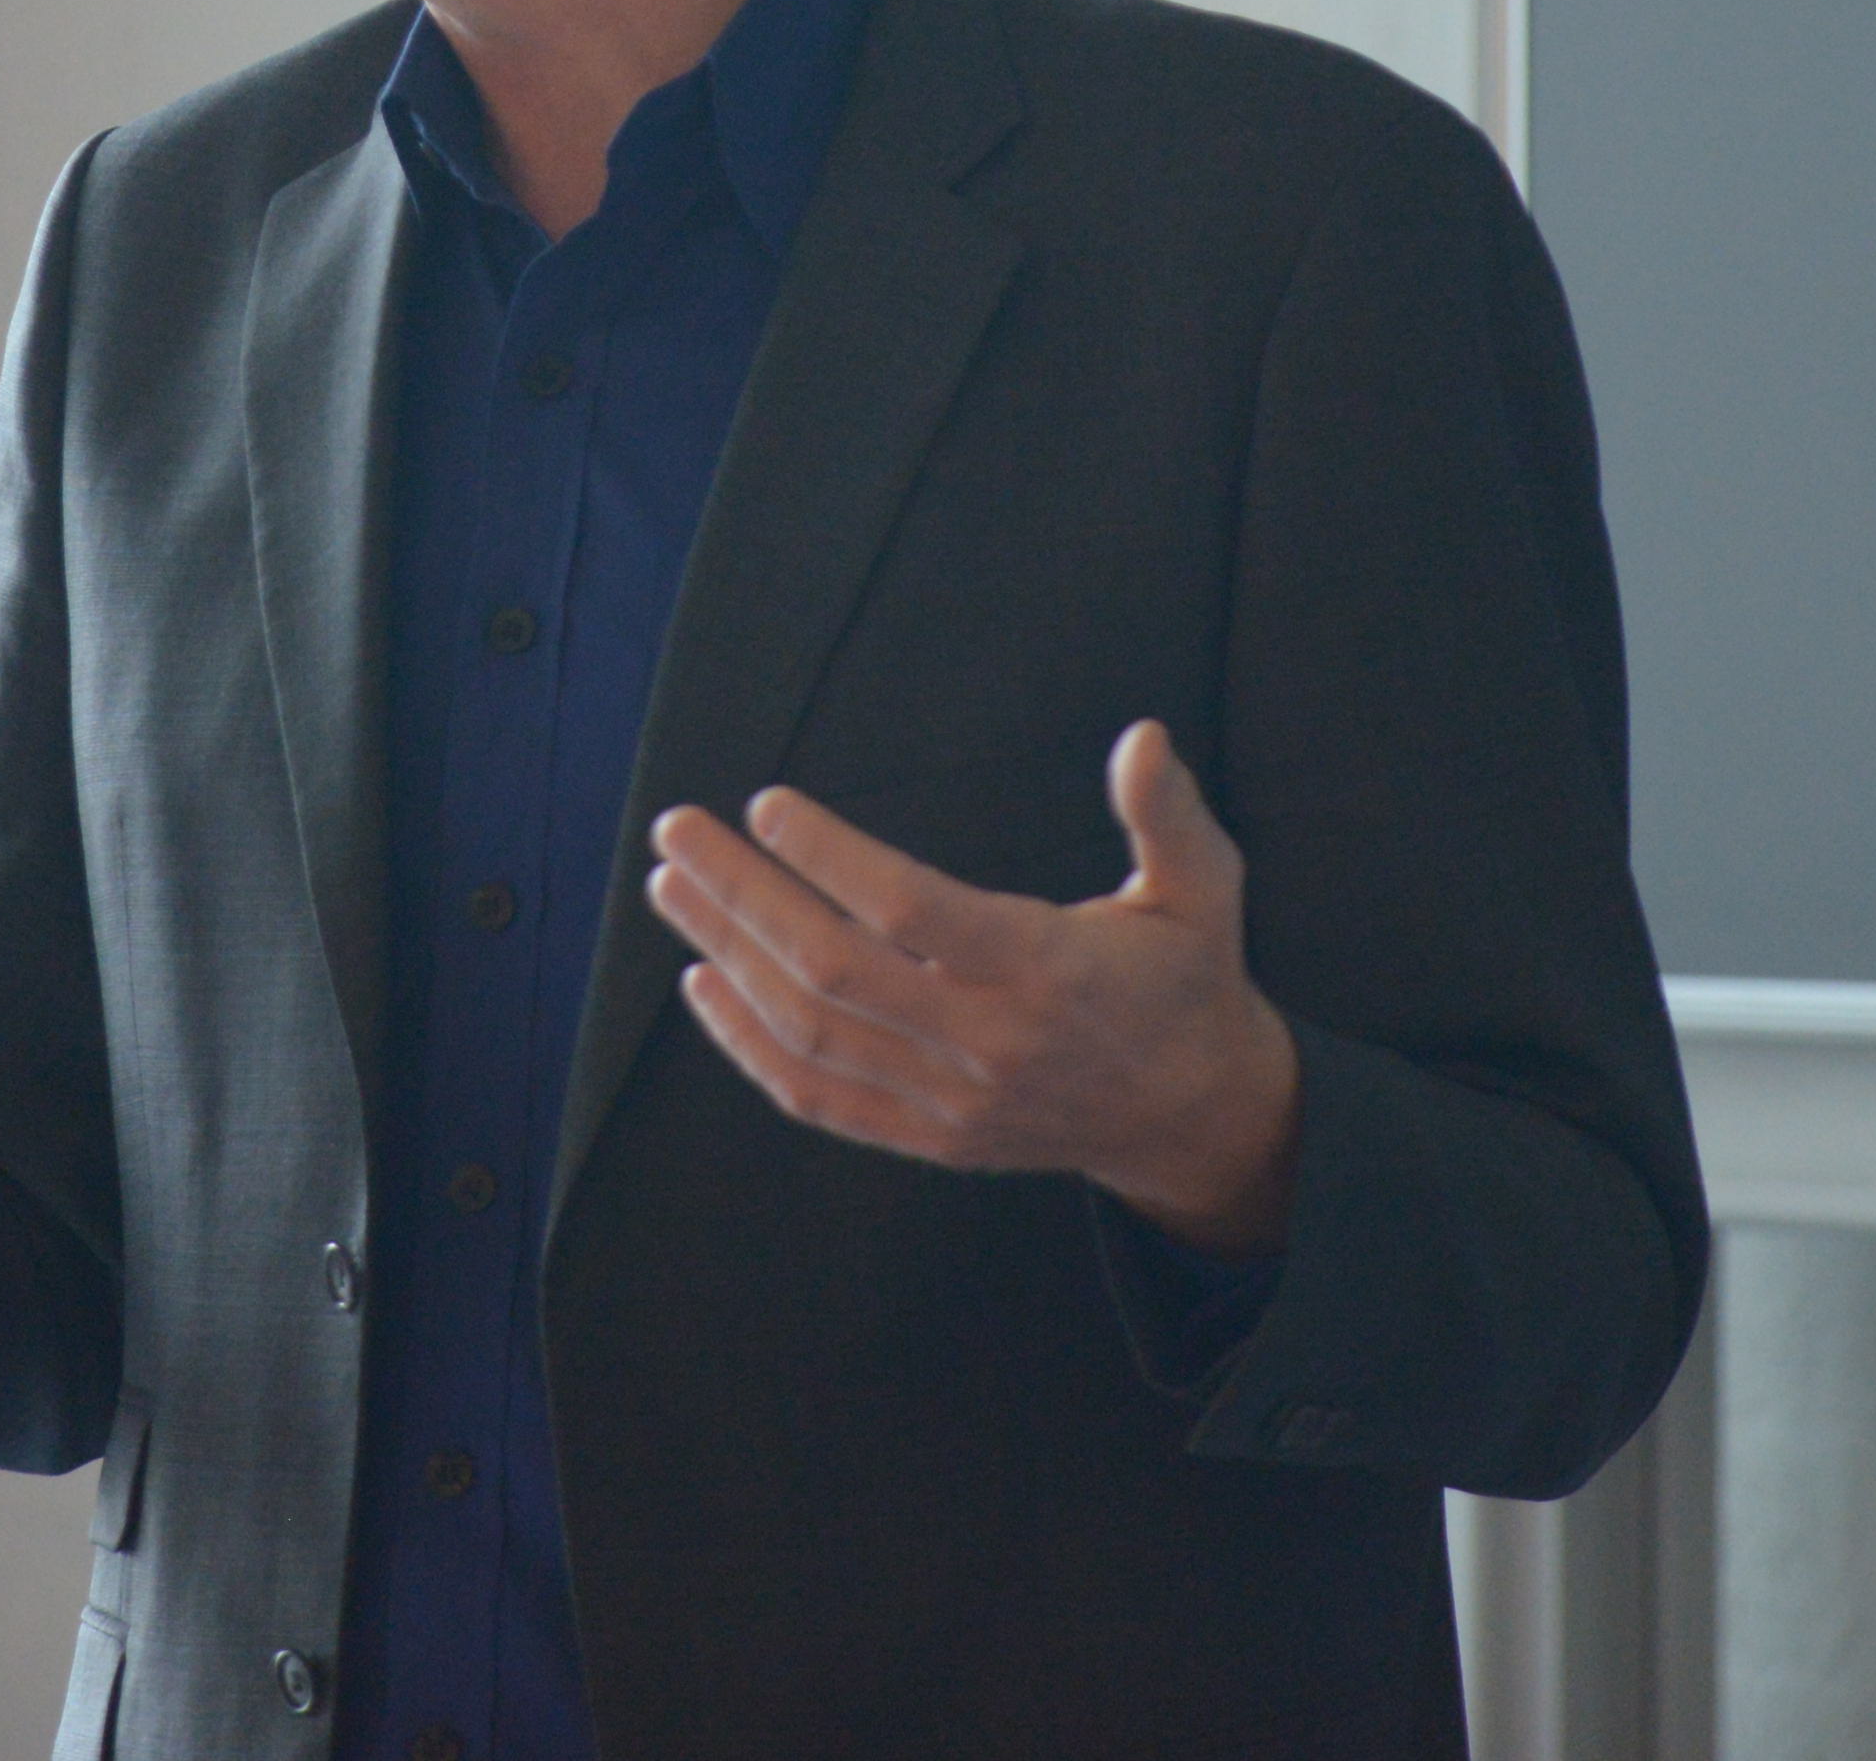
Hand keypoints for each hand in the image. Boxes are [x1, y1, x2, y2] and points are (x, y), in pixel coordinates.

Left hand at [645, 721, 1304, 1258]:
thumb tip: (1142, 736)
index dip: (832, 859)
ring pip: (812, 1033)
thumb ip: (1169, 815)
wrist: (1193, 1116)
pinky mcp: (931, 1138)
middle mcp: (991, 1043)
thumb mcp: (1202, 889)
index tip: (767, 805)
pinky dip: (748, 1046)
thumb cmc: (1184, 979)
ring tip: (673, 887)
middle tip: (677, 830)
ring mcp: (953, 1101)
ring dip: (729, 956)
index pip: (913, 912)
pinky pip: (819, 1098)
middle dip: (742, 895)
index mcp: (1048, 970)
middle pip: (834, 971)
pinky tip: (704, 983)